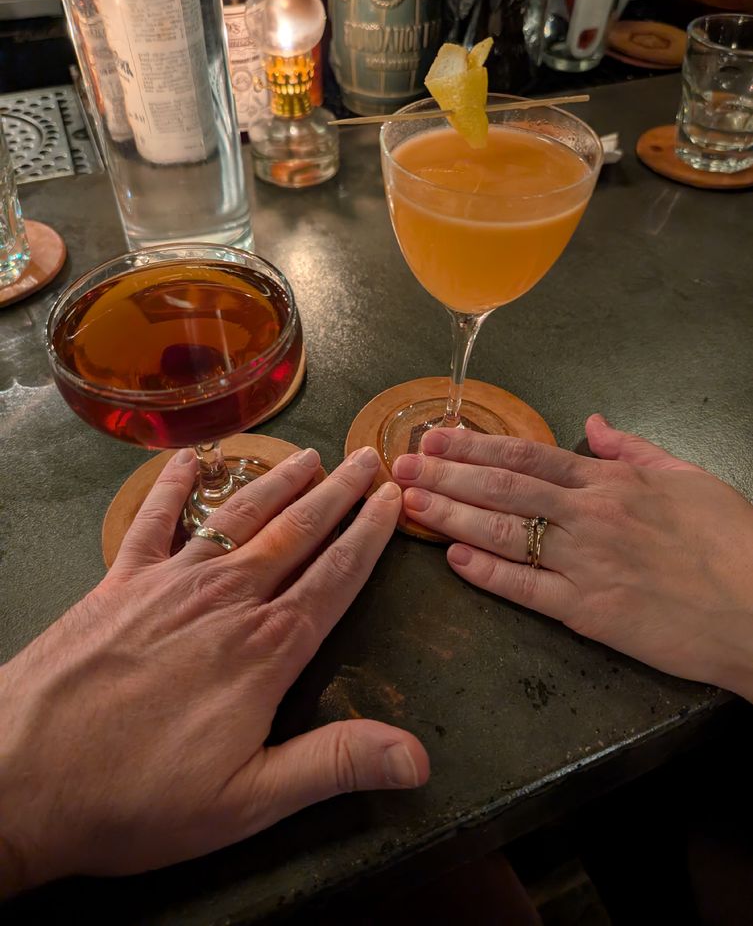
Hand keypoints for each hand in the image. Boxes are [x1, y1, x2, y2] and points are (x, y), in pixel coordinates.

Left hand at [0, 446, 427, 895]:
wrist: (18, 778)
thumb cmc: (136, 799)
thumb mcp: (248, 802)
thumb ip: (334, 764)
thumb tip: (420, 757)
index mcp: (266, 649)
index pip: (335, 577)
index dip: (369, 534)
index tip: (393, 499)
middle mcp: (226, 600)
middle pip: (296, 533)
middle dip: (337, 493)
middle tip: (367, 459)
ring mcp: (170, 583)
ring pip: (239, 517)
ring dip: (278, 481)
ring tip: (309, 455)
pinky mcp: (120, 582)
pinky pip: (153, 520)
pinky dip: (172, 485)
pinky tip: (188, 459)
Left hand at [392, 416, 752, 700]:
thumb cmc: (731, 541)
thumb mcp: (688, 479)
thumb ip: (634, 448)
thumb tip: (592, 423)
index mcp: (611, 482)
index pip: (527, 456)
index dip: (475, 445)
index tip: (437, 437)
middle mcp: (590, 516)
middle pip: (503, 489)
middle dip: (447, 474)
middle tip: (403, 465)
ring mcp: (586, 565)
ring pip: (503, 534)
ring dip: (452, 516)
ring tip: (413, 503)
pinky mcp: (588, 613)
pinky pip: (526, 590)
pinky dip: (487, 574)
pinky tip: (454, 559)